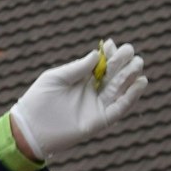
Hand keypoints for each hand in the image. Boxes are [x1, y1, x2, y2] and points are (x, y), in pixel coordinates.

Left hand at [9, 40, 147, 161]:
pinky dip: (131, 96)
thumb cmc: (38, 100)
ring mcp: (97, 106)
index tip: (111, 43)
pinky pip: (120, 107)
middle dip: (123, 62)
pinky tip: (141, 82)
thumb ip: (78, 68)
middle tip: (129, 51)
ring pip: (120, 89)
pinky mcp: (100, 120)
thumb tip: (97, 54)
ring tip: (138, 62)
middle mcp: (92, 93)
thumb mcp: (56, 78)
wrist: (30, 127)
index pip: (101, 66)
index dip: (108, 54)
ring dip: (130, 76)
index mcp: (81, 81)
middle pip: (114, 76)